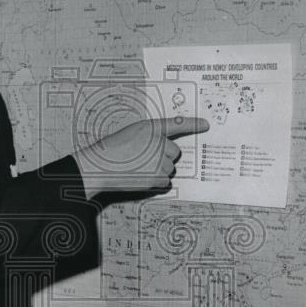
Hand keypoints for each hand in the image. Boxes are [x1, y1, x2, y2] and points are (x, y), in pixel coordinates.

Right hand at [74, 116, 209, 198]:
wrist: (99, 167)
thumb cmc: (110, 151)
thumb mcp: (130, 135)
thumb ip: (149, 138)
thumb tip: (164, 151)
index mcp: (150, 128)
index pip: (177, 124)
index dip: (193, 124)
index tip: (205, 125)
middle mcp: (158, 143)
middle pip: (174, 153)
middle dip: (164, 157)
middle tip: (144, 159)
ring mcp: (159, 161)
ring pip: (169, 168)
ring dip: (158, 170)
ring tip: (138, 168)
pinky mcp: (157, 177)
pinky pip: (165, 181)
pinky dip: (155, 182)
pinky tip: (140, 177)